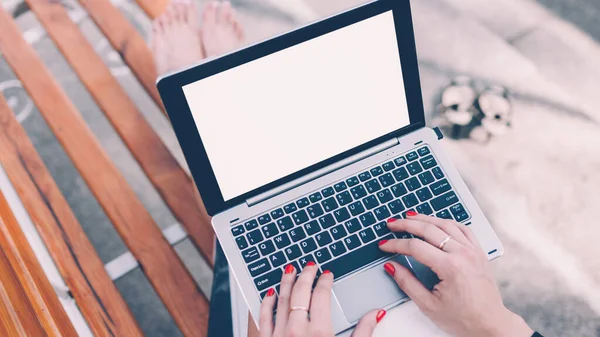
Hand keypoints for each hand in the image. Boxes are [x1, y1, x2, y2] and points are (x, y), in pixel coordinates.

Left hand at [259, 262, 384, 336]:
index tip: (327, 274)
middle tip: (310, 266)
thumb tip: (375, 314)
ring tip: (290, 271)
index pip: (322, 295)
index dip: (325, 281)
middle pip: (300, 292)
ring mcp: (278, 335)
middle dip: (305, 275)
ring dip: (286, 282)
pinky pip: (263, 315)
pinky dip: (267, 302)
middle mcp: (297, 330)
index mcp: (320, 332)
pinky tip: (270, 293)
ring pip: (281, 299)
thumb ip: (364, 332)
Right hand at [379, 213, 532, 336]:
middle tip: (392, 223)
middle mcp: (463, 254)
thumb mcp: (429, 305)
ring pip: (446, 224)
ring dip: (425, 218)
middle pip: (429, 229)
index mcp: (450, 267)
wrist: (490, 324)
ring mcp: (473, 251)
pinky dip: (447, 222)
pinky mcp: (479, 252)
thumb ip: (407, 283)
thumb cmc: (464, 319)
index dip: (396, 244)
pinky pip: (462, 228)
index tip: (384, 246)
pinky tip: (437, 222)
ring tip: (410, 217)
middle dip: (406, 224)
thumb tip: (392, 267)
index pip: (415, 247)